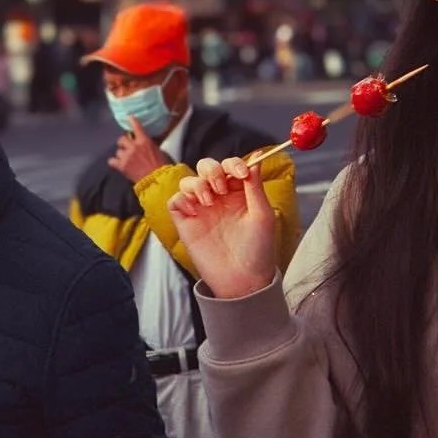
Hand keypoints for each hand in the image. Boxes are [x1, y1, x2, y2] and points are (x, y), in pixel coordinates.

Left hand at [108, 116, 172, 183]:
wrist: (157, 180)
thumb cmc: (161, 165)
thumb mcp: (158, 151)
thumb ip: (149, 144)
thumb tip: (145, 142)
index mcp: (144, 141)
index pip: (136, 127)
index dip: (132, 121)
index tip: (129, 118)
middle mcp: (133, 146)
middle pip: (122, 139)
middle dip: (124, 142)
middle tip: (126, 146)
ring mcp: (126, 156)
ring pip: (118, 151)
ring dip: (121, 154)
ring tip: (125, 158)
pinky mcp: (122, 166)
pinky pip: (112, 161)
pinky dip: (114, 162)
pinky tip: (117, 163)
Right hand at [168, 156, 276, 299]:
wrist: (242, 280)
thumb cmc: (258, 249)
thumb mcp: (262, 215)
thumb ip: (255, 186)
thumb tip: (257, 158)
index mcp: (238, 193)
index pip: (230, 166)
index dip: (233, 163)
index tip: (241, 173)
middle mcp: (218, 197)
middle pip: (206, 167)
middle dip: (212, 169)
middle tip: (220, 186)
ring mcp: (200, 209)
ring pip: (188, 181)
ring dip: (197, 183)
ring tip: (209, 200)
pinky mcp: (186, 222)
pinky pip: (175, 200)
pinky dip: (181, 199)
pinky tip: (194, 210)